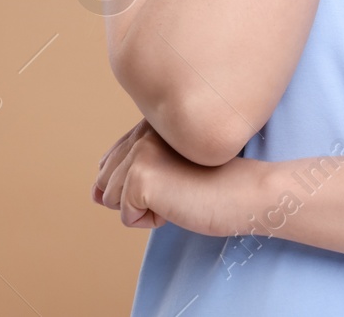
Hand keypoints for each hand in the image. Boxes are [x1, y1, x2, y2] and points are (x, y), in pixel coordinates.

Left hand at [93, 118, 256, 235]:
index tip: (175, 178)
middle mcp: (145, 131)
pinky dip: (151, 220)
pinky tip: (180, 203)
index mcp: (153, 123)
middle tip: (181, 186)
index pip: (114, 159)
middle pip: (107, 181)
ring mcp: (142, 151)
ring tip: (181, 192)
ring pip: (112, 199)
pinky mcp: (141, 176)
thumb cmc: (217, 185)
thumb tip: (94, 194)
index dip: (136, 181)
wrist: (249, 193)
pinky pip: (126, 216)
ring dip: (145, 207)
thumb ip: (134, 171)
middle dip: (138, 195)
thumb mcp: (173, 171)